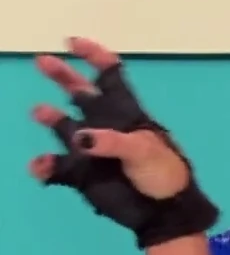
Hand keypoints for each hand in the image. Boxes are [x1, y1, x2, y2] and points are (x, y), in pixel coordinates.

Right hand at [29, 38, 218, 248]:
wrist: (164, 211)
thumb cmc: (163, 173)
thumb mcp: (144, 151)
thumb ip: (111, 141)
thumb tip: (78, 137)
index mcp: (127, 112)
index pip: (110, 75)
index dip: (94, 56)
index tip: (72, 43)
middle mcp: (105, 125)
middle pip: (81, 93)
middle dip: (63, 75)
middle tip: (41, 61)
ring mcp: (93, 149)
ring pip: (64, 127)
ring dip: (50, 117)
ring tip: (40, 111)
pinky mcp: (82, 174)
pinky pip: (57, 167)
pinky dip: (46, 167)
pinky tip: (40, 168)